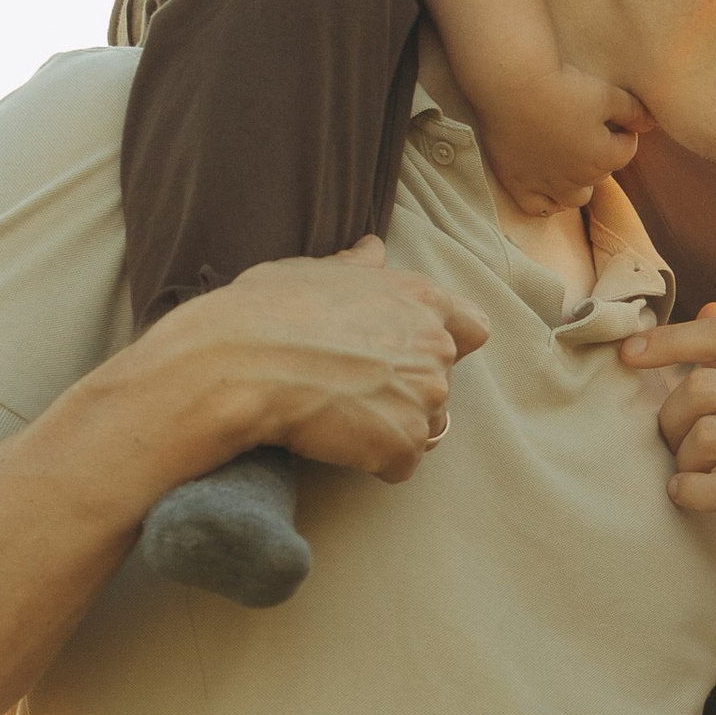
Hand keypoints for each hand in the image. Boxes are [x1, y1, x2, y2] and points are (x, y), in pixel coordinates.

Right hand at [141, 238, 484, 484]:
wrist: (241, 362)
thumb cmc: (267, 311)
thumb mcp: (312, 271)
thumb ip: (356, 267)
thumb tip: (373, 250)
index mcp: (421, 299)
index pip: (473, 328)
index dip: (448, 345)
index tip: (412, 355)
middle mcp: (435, 347)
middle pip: (443, 383)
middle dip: (407, 390)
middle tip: (354, 389)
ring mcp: (424, 398)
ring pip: (425, 426)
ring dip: (392, 427)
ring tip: (342, 416)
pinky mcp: (403, 443)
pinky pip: (399, 464)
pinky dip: (373, 461)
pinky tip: (335, 441)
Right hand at [470, 62, 647, 217]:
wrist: (512, 84)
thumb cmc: (562, 85)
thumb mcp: (607, 93)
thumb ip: (633, 112)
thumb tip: (651, 123)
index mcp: (602, 157)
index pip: (626, 151)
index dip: (625, 133)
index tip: (616, 118)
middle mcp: (577, 178)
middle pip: (600, 174)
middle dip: (601, 154)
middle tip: (589, 129)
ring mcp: (546, 184)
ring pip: (574, 198)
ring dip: (580, 184)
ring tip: (573, 161)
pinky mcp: (517, 182)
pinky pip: (538, 208)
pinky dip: (547, 202)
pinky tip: (548, 189)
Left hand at [636, 306, 715, 598]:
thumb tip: (708, 306)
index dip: (667, 340)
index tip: (628, 353)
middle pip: (702, 387)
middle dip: (669, 417)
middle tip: (669, 442)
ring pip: (708, 435)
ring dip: (682, 458)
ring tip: (686, 472)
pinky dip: (691, 492)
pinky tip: (686, 495)